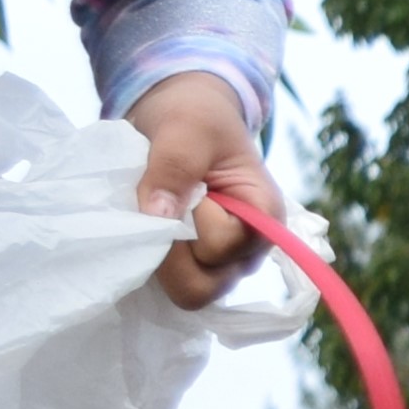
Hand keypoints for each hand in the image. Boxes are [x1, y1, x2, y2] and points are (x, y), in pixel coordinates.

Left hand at [120, 78, 282, 306]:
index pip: (226, 248)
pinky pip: (167, 285)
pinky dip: (147, 262)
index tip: (189, 190)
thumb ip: (176, 166)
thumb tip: (159, 217)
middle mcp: (246, 252)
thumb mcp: (187, 127)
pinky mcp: (193, 266)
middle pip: (206, 286)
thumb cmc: (196, 117)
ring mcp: (219, 264)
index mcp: (265, 218)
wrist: (181, 117)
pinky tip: (143, 228)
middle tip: (160, 209)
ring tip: (152, 214)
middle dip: (171, 253)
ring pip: (184, 291)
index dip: (194, 226)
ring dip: (156, 257)